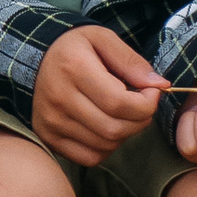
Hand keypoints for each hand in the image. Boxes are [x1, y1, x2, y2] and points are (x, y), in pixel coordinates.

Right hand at [31, 23, 167, 166]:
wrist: (36, 59)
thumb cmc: (75, 48)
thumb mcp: (103, 39)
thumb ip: (131, 61)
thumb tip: (160, 85)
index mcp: (73, 68)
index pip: (119, 103)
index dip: (146, 104)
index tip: (152, 93)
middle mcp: (58, 98)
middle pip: (114, 129)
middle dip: (140, 121)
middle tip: (141, 105)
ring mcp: (51, 121)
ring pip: (105, 145)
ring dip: (124, 133)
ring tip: (122, 114)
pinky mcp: (48, 137)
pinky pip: (90, 157)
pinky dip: (107, 147)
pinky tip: (105, 126)